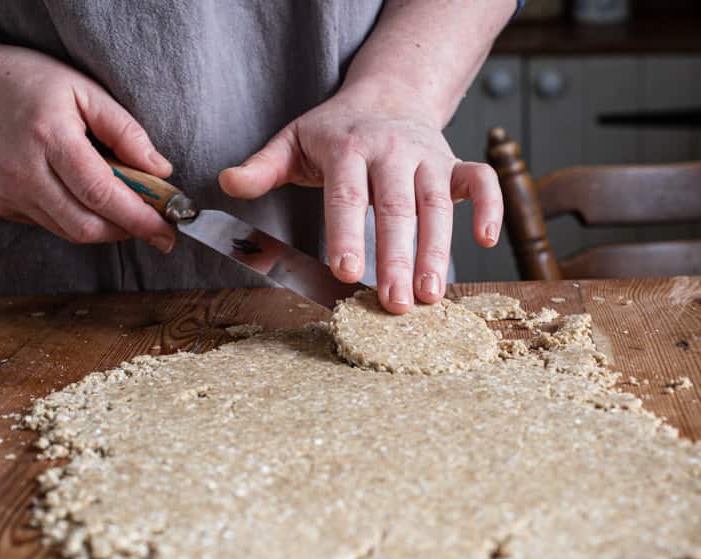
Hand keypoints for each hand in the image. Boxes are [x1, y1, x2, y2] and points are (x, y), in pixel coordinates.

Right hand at [0, 44, 175, 252]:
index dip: (140, 219)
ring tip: (123, 207)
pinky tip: (86, 199)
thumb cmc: (33, 83)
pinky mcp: (1, 203)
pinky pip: (52, 225)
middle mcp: (23, 171)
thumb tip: (161, 171)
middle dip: (127, 231)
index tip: (167, 231)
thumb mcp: (86, 91)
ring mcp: (8, 191)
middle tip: (153, 224)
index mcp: (49, 137)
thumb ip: (126, 132)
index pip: (102, 194)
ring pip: (71, 232)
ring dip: (106, 228)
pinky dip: (79, 220)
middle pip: (87, 225)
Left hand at [219, 85, 502, 312]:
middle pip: (395, 207)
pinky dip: (490, 207)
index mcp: (348, 149)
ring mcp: (428, 156)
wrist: (386, 97)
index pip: (346, 195)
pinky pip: (481, 181)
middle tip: (395, 303)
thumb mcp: (293, 141)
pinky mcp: (454, 163)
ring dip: (437, 250)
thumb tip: (227, 183)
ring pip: (437, 203)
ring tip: (430, 295)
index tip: (347, 274)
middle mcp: (392, 151)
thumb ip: (263, 166)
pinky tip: (485, 242)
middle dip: (396, 257)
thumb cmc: (336, 131)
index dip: (347, 234)